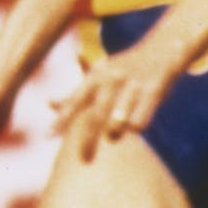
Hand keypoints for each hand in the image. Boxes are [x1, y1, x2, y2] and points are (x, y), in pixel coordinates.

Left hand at [51, 43, 178, 161]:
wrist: (160, 49)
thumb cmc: (122, 68)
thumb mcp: (97, 76)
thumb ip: (75, 93)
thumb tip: (48, 104)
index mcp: (95, 78)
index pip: (75, 101)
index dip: (62, 118)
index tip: (48, 135)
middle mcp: (111, 80)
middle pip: (96, 112)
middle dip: (89, 137)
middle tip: (82, 158)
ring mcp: (132, 84)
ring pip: (121, 112)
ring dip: (115, 125)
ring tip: (111, 136)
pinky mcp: (154, 89)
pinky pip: (144, 111)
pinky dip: (138, 120)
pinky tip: (136, 126)